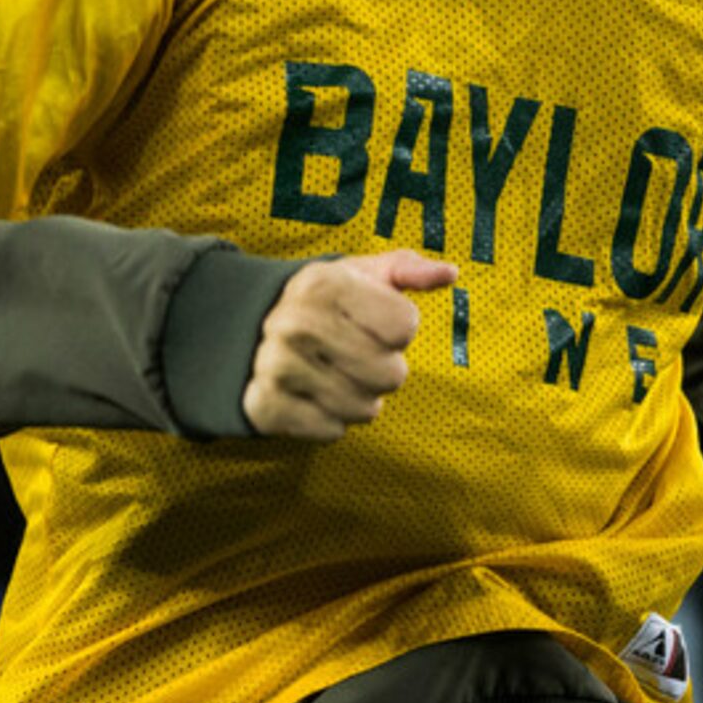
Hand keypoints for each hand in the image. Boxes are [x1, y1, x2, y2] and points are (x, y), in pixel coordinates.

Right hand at [242, 250, 457, 440]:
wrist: (251, 331)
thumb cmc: (327, 303)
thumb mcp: (363, 275)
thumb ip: (409, 270)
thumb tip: (450, 273)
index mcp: (324, 283)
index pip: (405, 326)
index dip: (398, 327)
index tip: (372, 322)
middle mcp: (296, 324)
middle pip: (392, 374)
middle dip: (384, 368)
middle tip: (356, 354)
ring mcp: (276, 367)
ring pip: (366, 409)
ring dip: (360, 398)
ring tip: (334, 374)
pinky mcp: (266, 406)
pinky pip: (334, 431)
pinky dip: (331, 420)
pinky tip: (313, 395)